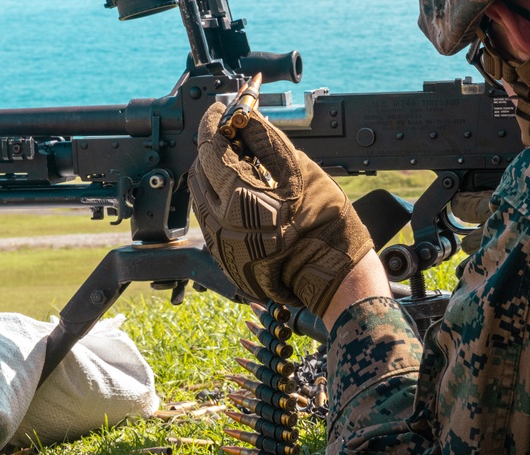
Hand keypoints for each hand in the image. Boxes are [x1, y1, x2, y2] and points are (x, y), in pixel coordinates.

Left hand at [188, 103, 373, 316]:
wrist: (330, 272)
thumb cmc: (323, 222)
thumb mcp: (298, 171)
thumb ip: (265, 141)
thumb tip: (244, 115)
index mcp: (240, 199)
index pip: (212, 148)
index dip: (215, 122)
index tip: (221, 108)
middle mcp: (220, 223)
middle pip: (199, 168)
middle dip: (213, 145)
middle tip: (232, 131)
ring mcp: (218, 242)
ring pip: (199, 192)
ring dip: (212, 170)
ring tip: (238, 161)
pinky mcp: (221, 254)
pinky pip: (207, 214)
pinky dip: (217, 194)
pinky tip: (238, 189)